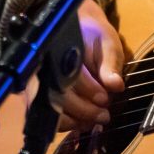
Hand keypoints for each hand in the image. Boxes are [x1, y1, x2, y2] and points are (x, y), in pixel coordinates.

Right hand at [52, 0, 125, 131]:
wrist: (79, 31)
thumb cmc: (94, 37)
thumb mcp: (107, 43)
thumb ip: (110, 63)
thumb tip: (116, 85)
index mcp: (58, 51)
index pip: (69, 75)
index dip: (88, 90)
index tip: (105, 99)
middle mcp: (42, 69)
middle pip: (57, 96)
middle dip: (83, 110)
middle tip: (104, 115)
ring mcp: (37, 83)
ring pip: (49, 110)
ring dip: (74, 120)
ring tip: (96, 121)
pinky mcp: (39, 96)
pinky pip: (47, 115)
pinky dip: (66, 122)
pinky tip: (83, 122)